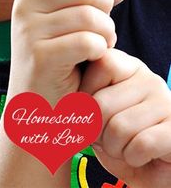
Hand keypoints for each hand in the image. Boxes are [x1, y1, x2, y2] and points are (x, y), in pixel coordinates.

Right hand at [8, 0, 114, 104]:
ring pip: (89, 16)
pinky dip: (101, 48)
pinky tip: (97, 55)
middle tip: (105, 23)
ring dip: (107, 30)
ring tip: (104, 40)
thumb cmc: (59, 52)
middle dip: (105, 5)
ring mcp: (28, 32)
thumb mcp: (58, 13)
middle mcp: (23, 6)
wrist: (37, 105)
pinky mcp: (40, 58)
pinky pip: (88, 41)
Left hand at [80, 48, 170, 187]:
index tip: (92, 113)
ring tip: (124, 147)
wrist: (148, 167)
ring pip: (119, 127)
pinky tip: (140, 155)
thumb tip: (70, 100)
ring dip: (115, 148)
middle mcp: (150, 79)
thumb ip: (85, 96)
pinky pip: (141, 144)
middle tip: (108, 138)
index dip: (86, 96)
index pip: (101, 64)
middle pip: (101, 103)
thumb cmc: (118, 137)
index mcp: (129, 66)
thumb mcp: (96, 112)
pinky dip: (133, 158)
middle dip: (97, 132)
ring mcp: (165, 102)